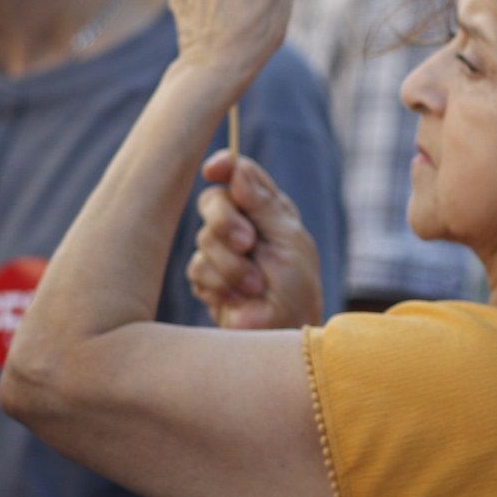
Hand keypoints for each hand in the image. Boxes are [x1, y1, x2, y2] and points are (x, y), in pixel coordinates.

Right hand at [187, 152, 324, 329]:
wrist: (285, 330)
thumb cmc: (297, 284)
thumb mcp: (288, 239)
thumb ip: (262, 203)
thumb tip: (238, 168)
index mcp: (264, 207)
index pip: (238, 173)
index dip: (224, 166)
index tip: (215, 169)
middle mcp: (239, 223)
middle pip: (212, 199)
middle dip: (226, 220)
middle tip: (247, 243)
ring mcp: (219, 250)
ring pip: (204, 237)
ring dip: (233, 263)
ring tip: (256, 284)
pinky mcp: (205, 278)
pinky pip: (199, 268)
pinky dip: (222, 283)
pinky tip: (240, 297)